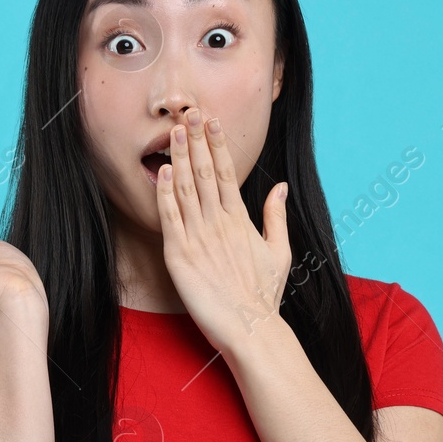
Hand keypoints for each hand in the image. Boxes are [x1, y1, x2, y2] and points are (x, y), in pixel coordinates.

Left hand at [156, 109, 291, 353]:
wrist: (250, 328)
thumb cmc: (263, 295)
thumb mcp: (279, 252)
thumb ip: (276, 216)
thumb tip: (280, 187)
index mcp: (241, 219)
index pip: (228, 172)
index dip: (218, 144)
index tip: (212, 121)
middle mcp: (219, 222)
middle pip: (206, 172)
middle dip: (196, 140)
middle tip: (188, 112)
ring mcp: (199, 237)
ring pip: (186, 188)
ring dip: (180, 157)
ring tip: (173, 131)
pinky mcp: (179, 255)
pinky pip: (169, 217)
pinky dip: (165, 193)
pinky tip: (162, 171)